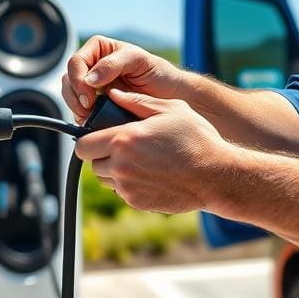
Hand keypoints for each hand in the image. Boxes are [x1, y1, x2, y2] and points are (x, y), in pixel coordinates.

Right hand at [62, 35, 184, 122]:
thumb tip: (89, 79)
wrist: (169, 94)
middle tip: (87, 110)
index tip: (89, 97)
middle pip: (68, 79)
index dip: (78, 80)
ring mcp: (92, 85)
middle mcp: (92, 65)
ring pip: (70, 94)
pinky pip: (79, 108)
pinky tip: (91, 120)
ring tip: (89, 116)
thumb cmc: (157, 72)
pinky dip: (82, 115)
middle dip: (74, 96)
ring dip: (76, 107)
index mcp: (99, 49)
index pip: (76, 62)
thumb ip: (113, 64)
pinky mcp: (95, 102)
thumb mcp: (138, 61)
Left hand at [74, 88, 231, 213]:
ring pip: (105, 179)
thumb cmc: (196, 139)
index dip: (88, 139)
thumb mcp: (170, 109)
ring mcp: (128, 187)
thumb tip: (113, 95)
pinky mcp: (137, 202)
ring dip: (114, 169)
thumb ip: (137, 102)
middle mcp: (121, 166)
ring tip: (139, 159)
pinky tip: (151, 172)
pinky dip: (129, 183)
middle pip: (92, 163)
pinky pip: (122, 191)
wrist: (216, 175)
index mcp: (124, 140)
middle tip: (123, 146)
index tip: (100, 135)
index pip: (82, 145)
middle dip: (102, 154)